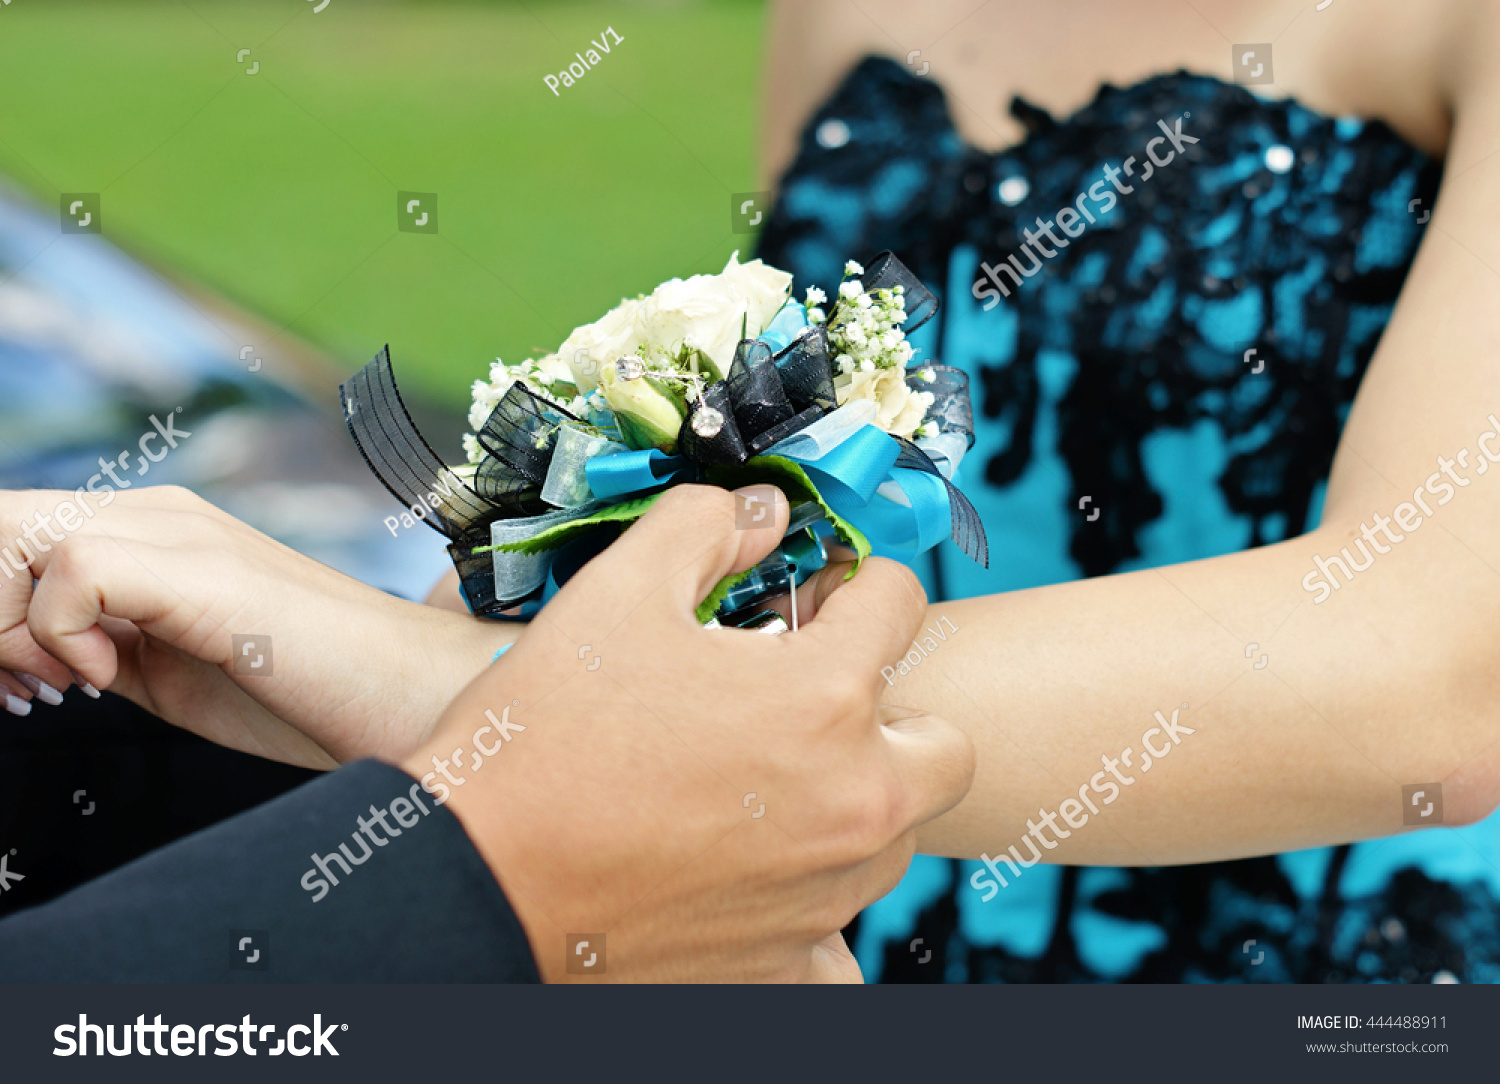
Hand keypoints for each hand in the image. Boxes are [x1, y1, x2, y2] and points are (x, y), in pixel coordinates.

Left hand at [0, 486, 510, 767]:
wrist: (405, 696)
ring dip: (13, 626)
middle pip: (4, 521)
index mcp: (158, 531)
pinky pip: (71, 566)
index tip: (27, 684)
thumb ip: (101, 645)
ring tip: (70, 684)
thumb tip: (23, 654)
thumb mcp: (172, 667)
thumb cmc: (310, 692)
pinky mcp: (198, 566)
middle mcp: (163, 514)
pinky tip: (114, 679)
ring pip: (16, 533)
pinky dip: (63, 637)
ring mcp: (182, 531)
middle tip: (34, 684)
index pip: (17, 533)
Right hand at [403, 484, 974, 981]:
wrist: (475, 879)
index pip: (900, 603)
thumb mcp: (618, 591)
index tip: (817, 595)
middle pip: (943, 743)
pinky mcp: (786, 960)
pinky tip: (758, 876)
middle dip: (892, 708)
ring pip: (897, 834)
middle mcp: (852, 801)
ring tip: (769, 779)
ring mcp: (826, 890)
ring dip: (859, 797)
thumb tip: (761, 512)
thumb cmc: (545, 735)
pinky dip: (814, 907)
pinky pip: (841, 943)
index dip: (855, 581)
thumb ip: (706, 527)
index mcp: (826, 698)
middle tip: (814, 698)